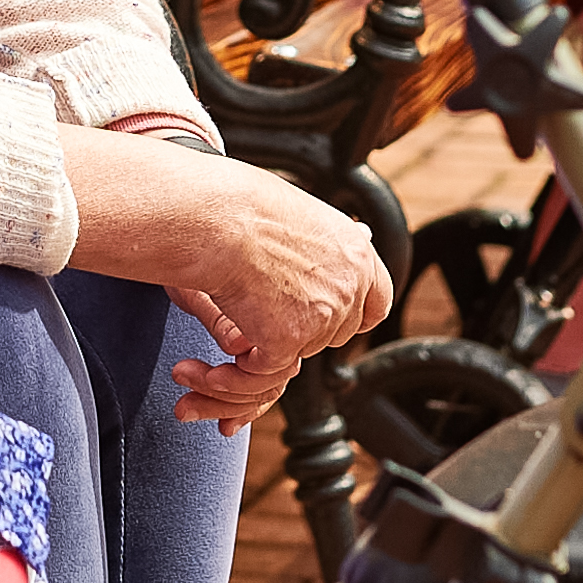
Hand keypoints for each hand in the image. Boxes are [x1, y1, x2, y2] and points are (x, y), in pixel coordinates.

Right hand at [59, 128, 392, 425]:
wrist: (212, 215)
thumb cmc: (237, 205)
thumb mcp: (296, 215)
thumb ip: (319, 245)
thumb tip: (350, 243)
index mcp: (356, 251)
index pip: (376, 300)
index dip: (351, 315)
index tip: (327, 321)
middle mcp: (349, 284)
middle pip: (336, 334)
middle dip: (301, 334)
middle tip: (258, 324)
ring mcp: (322, 314)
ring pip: (298, 353)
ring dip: (262, 352)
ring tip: (225, 336)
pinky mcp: (288, 339)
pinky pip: (264, 372)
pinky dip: (234, 377)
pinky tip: (206, 369)